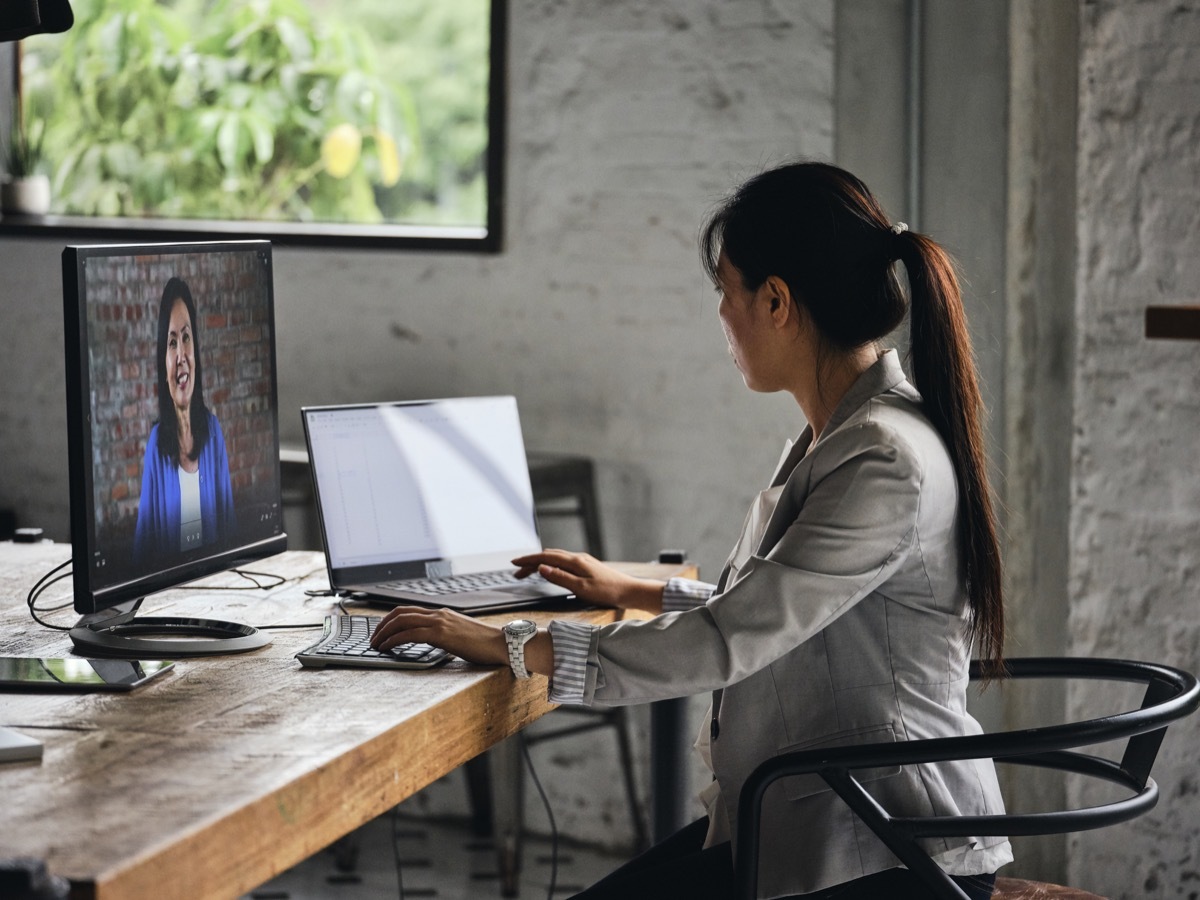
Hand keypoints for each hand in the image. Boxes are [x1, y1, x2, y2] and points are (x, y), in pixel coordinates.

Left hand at [370, 605, 506, 666]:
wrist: (501, 644)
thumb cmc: (484, 645)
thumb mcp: (460, 636)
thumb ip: (445, 636)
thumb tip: (433, 643)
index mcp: (442, 614)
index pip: (409, 611)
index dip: (391, 619)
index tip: (382, 631)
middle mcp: (439, 614)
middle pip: (401, 612)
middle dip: (382, 625)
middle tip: (373, 638)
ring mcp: (440, 622)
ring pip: (401, 621)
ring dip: (383, 632)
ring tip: (375, 644)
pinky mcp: (441, 634)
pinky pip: (410, 634)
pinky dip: (393, 640)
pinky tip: (387, 648)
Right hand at [511, 550, 664, 613]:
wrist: (629, 591)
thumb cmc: (608, 591)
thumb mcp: (581, 588)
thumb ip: (560, 577)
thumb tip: (541, 568)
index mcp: (575, 561)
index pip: (546, 557)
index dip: (528, 560)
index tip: (514, 563)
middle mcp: (578, 558)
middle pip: (548, 556)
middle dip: (531, 562)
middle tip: (517, 572)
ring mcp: (583, 562)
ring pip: (556, 558)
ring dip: (540, 564)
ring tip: (528, 572)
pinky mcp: (587, 567)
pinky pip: (563, 562)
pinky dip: (550, 565)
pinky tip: (549, 570)